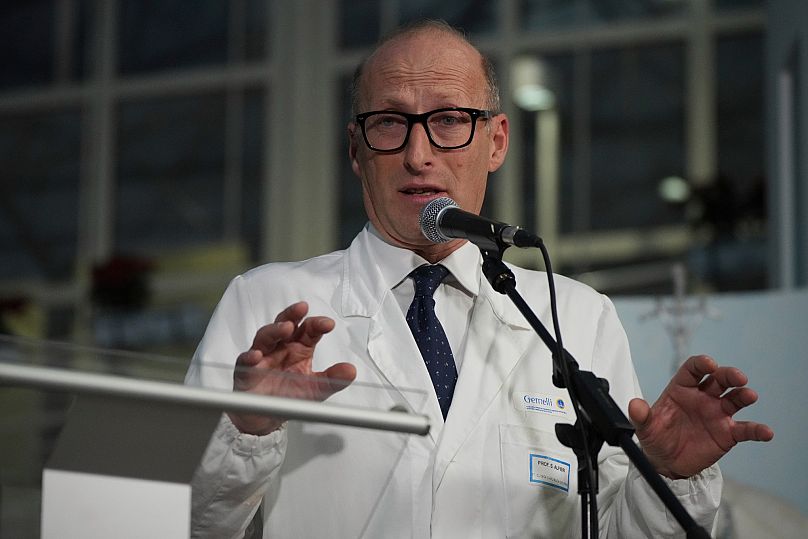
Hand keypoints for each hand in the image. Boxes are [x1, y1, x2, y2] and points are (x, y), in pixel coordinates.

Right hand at [228, 301, 356, 434]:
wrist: (266, 417)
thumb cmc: (289, 396)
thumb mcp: (316, 389)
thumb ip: (333, 379)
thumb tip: (351, 371)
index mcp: (299, 348)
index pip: (308, 330)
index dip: (317, 325)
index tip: (328, 324)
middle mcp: (280, 348)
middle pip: (284, 324)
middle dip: (292, 315)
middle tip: (302, 309)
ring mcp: (262, 357)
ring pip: (265, 337)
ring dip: (274, 331)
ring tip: (285, 328)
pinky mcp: (246, 372)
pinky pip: (245, 362)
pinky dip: (250, 358)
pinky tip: (256, 355)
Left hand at [628, 354, 772, 478]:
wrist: (666, 462)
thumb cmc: (656, 437)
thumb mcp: (645, 428)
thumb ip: (641, 416)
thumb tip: (633, 404)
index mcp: (681, 389)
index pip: (693, 370)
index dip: (701, 364)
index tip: (709, 363)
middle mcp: (702, 397)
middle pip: (719, 379)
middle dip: (729, 375)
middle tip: (738, 377)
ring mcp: (716, 413)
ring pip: (734, 399)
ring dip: (743, 395)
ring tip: (749, 395)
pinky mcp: (727, 433)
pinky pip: (745, 429)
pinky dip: (757, 430)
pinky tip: (766, 432)